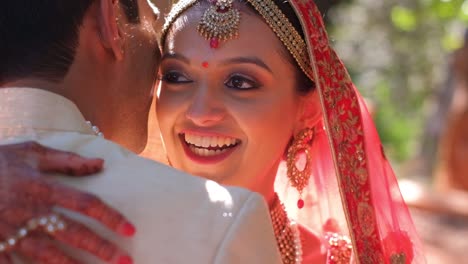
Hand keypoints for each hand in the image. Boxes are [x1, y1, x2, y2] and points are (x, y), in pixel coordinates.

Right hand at [0, 142, 133, 263]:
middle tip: (125, 262)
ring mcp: (12, 231)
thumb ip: (67, 161)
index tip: (130, 230)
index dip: (110, 217)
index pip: (86, 203)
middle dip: (101, 249)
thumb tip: (100, 164)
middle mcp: (32, 212)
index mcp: (43, 188)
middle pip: (73, 234)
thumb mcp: (31, 152)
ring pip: (48, 255)